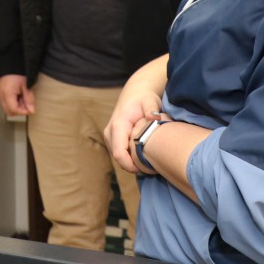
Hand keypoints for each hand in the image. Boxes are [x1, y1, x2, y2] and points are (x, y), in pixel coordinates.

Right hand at [0, 75, 34, 116]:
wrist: (11, 64)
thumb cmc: (18, 73)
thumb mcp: (26, 86)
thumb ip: (29, 99)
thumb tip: (31, 110)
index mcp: (7, 93)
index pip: (14, 110)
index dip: (23, 112)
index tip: (30, 109)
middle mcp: (1, 95)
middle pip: (9, 111)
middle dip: (19, 110)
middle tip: (26, 103)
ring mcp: (0, 94)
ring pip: (7, 108)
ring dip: (16, 107)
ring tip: (23, 97)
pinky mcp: (0, 93)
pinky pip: (6, 103)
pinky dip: (13, 102)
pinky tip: (19, 96)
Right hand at [104, 55, 167, 171]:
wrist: (135, 93)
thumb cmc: (144, 98)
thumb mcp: (150, 101)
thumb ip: (151, 109)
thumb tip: (154, 117)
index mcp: (118, 125)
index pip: (119, 153)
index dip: (130, 165)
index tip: (146, 169)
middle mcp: (110, 132)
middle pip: (118, 158)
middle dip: (134, 166)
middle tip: (152, 166)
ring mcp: (109, 136)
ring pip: (119, 158)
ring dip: (132, 162)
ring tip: (149, 159)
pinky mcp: (112, 139)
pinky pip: (120, 153)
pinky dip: (130, 157)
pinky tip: (143, 154)